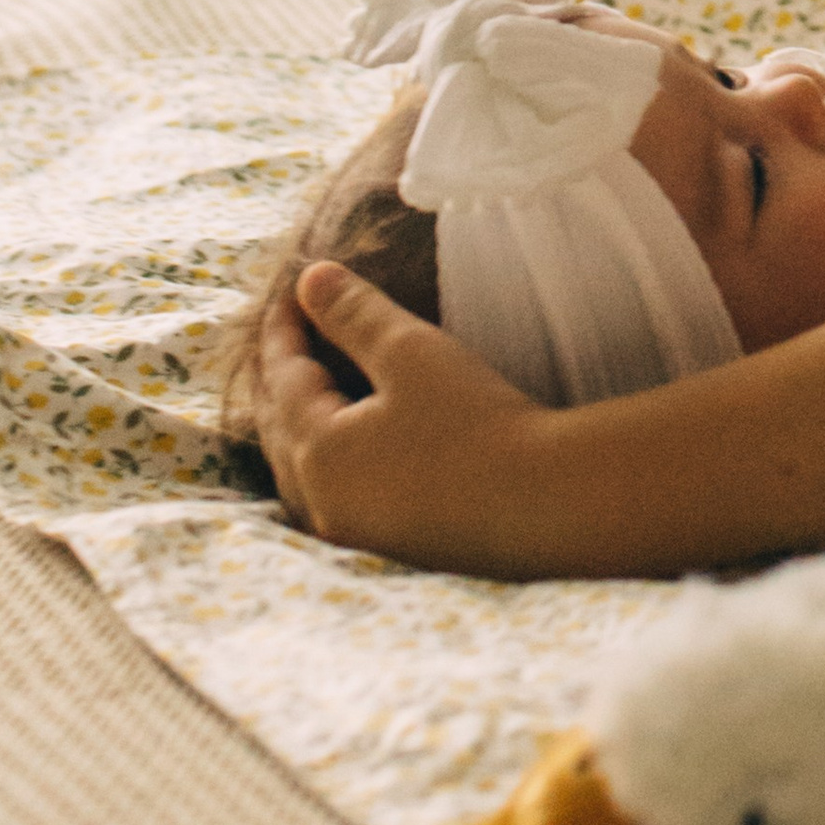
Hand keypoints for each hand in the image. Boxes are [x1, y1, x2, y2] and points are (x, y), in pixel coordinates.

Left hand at [254, 262, 561, 572]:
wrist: (546, 503)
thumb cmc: (476, 423)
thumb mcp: (411, 353)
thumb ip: (355, 313)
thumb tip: (309, 278)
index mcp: (316, 452)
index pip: (282, 377)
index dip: (283, 329)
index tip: (290, 290)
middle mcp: (320, 500)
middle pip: (279, 427)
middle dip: (279, 376)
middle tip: (288, 334)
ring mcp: (352, 531)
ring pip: (300, 470)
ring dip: (295, 423)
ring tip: (304, 389)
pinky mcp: (386, 546)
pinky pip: (330, 495)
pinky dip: (323, 460)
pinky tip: (344, 451)